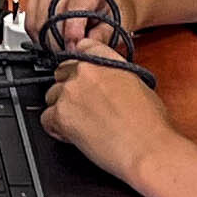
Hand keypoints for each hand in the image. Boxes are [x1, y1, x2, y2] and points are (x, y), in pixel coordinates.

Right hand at [22, 0, 127, 52]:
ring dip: (47, 39)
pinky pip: (30, 17)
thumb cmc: (115, 9)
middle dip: (58, 42)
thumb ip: (100, 38)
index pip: (72, 8)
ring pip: (38, 19)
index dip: (71, 35)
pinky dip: (38, 33)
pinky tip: (51, 38)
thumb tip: (80, 48)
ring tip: (62, 46)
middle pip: (52, 14)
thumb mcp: (116, 25)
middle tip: (67, 54)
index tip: (74, 50)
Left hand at [40, 54, 175, 181]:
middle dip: (69, 89)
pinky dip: (56, 129)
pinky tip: (73, 135)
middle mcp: (85, 70)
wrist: (147, 148)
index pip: (81, 48)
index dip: (81, 65)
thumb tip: (106, 83)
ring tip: (82, 125)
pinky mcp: (61, 115)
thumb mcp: (138, 84)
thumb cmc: (150, 124)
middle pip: (61, 73)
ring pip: (51, 96)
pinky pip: (46, 119)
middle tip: (84, 107)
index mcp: (105, 59)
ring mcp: (70, 92)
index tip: (83, 76)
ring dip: (62, 109)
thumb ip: (115, 75)